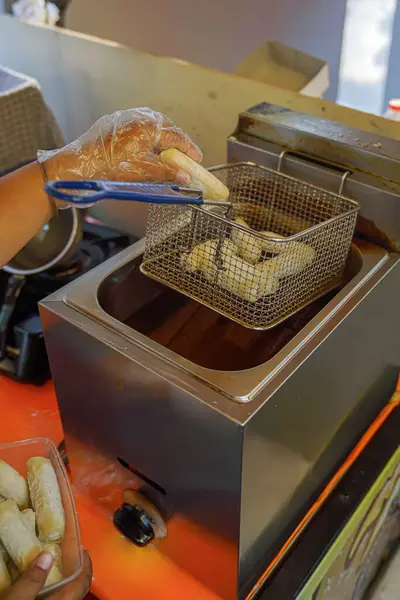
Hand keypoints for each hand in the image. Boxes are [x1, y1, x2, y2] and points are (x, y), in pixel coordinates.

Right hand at [1, 551, 91, 599]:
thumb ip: (31, 580)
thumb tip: (47, 555)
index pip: (81, 584)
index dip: (85, 565)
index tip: (83, 549)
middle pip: (78, 591)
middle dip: (79, 571)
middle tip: (75, 553)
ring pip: (70, 598)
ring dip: (70, 581)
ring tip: (64, 565)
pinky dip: (60, 592)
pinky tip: (49, 586)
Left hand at [39, 107, 201, 184]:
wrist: (79, 165)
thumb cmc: (108, 167)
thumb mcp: (143, 172)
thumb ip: (167, 172)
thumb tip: (185, 177)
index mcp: (148, 126)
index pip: (177, 137)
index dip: (189, 149)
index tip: (197, 159)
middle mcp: (139, 116)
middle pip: (167, 128)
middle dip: (177, 143)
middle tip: (185, 158)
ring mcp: (126, 117)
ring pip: (153, 126)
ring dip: (163, 139)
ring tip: (168, 155)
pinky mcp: (115, 122)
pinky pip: (139, 126)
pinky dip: (149, 137)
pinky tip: (148, 149)